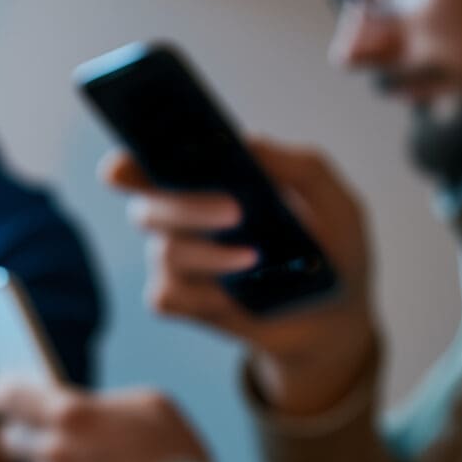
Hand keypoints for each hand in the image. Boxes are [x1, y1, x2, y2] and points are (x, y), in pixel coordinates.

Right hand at [105, 137, 378, 415]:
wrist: (337, 318)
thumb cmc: (332, 251)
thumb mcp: (336, 203)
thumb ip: (300, 168)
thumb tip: (249, 143)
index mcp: (209, 182)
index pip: (149, 165)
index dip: (128, 165)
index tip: (124, 167)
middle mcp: (183, 218)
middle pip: (148, 208)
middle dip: (187, 208)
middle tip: (235, 213)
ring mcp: (179, 262)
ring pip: (164, 253)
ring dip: (209, 255)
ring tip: (254, 260)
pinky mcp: (183, 302)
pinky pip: (167, 296)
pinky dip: (200, 297)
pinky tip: (233, 297)